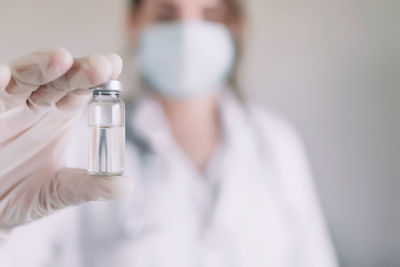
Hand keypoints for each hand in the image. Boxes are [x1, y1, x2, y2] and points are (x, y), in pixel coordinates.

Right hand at [0, 47, 132, 236]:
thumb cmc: (18, 196)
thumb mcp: (57, 193)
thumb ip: (89, 187)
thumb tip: (127, 186)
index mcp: (59, 116)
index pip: (81, 90)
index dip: (97, 78)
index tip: (114, 65)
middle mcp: (34, 106)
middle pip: (58, 79)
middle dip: (78, 70)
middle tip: (99, 67)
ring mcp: (6, 108)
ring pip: (23, 78)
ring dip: (41, 66)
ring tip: (61, 59)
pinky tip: (4, 74)